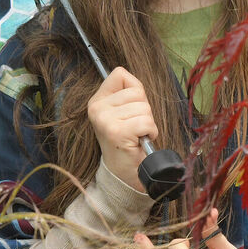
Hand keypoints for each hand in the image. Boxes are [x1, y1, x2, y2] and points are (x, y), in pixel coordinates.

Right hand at [87, 67, 156, 192]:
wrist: (124, 174)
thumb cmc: (128, 142)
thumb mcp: (123, 113)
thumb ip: (127, 93)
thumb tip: (132, 79)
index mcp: (97, 101)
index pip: (120, 74)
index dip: (134, 90)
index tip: (130, 109)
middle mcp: (97, 108)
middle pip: (136, 92)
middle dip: (144, 110)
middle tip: (135, 127)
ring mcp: (105, 120)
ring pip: (144, 107)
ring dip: (148, 123)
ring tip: (137, 135)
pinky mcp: (116, 132)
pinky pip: (146, 121)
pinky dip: (150, 132)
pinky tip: (140, 140)